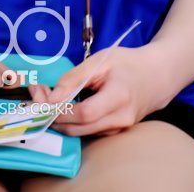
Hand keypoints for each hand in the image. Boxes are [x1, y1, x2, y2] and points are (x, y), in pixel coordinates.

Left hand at [30, 45, 173, 137]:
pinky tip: (63, 105)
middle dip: (52, 115)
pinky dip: (72, 122)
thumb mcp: (100, 60)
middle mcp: (121, 119)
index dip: (59, 109)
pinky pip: (88, 131)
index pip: (84, 113)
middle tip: (37, 96)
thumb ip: (74, 78)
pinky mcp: (115, 132)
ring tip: (47, 98)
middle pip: (78, 128)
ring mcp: (119, 129)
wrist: (157, 76)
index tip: (41, 96)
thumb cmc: (128, 63)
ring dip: (59, 120)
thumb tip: (50, 98)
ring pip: (80, 133)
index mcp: (119, 96)